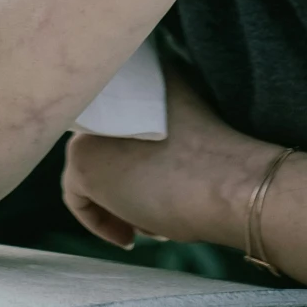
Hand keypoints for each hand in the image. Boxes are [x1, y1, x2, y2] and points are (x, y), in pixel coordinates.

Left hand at [62, 65, 272, 252]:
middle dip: (126, 184)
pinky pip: (78, 197)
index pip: (121, 120)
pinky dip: (100, 220)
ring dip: (118, 201)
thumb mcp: (186, 121)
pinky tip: (130, 234)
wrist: (228, 182)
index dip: (135, 158)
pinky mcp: (81, 161)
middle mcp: (111, 91)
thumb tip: (139, 155)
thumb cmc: (220, 161)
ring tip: (153, 222)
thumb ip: (156, 120)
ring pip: (94, 170)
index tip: (156, 182)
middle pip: (105, 147)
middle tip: (151, 211)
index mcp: (144, 72)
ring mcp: (92, 125)